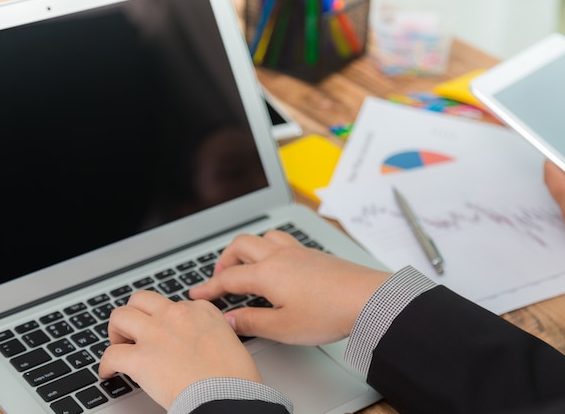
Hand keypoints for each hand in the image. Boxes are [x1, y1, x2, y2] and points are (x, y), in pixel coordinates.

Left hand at [98, 290, 260, 409]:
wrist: (228, 395)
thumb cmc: (236, 377)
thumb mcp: (230, 342)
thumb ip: (212, 335)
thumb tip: (201, 345)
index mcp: (202, 311)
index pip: (174, 304)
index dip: (164, 319)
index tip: (163, 332)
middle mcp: (177, 315)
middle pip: (141, 299)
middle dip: (134, 313)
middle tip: (133, 332)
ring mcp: (156, 333)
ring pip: (120, 316)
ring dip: (116, 331)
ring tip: (119, 346)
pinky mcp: (140, 358)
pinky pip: (110, 354)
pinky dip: (106, 365)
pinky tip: (110, 373)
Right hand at [189, 230, 390, 344]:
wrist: (368, 299)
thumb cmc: (329, 313)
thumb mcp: (283, 327)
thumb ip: (252, 321)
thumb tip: (229, 320)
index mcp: (267, 274)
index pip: (228, 278)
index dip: (209, 287)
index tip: (197, 294)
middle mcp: (280, 256)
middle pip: (242, 245)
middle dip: (225, 259)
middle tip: (220, 278)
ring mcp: (299, 251)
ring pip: (264, 237)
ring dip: (248, 248)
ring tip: (246, 265)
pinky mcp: (314, 254)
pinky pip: (284, 241)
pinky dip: (270, 248)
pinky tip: (278, 265)